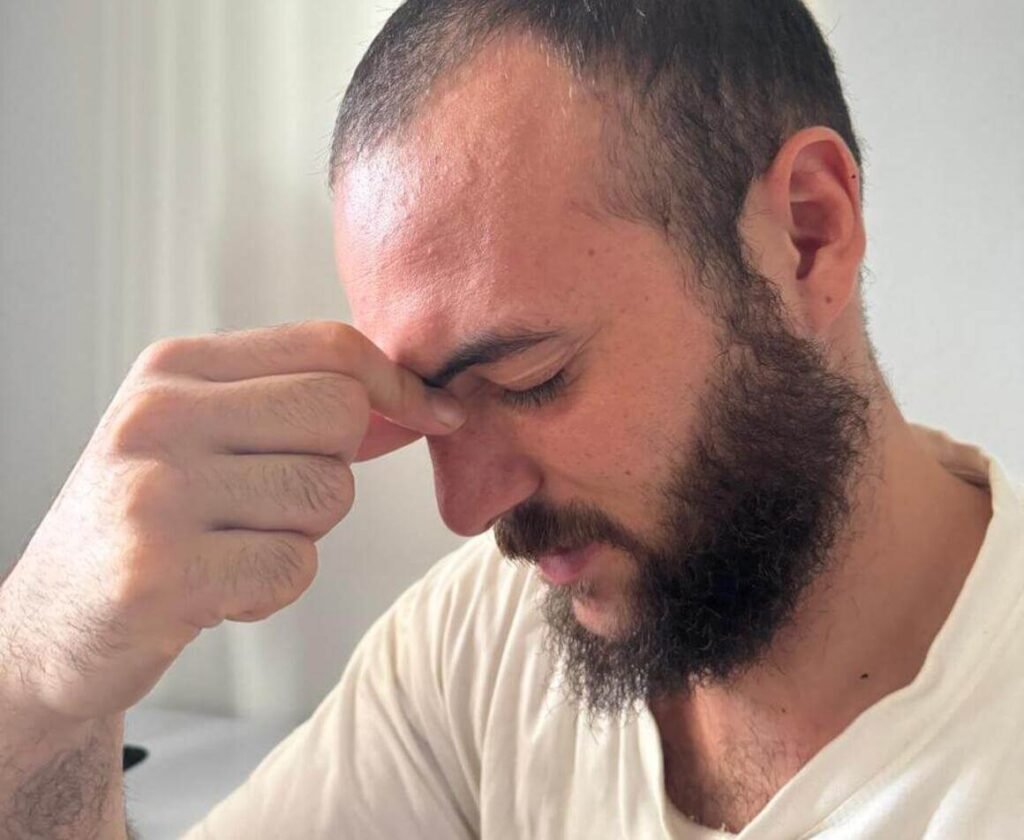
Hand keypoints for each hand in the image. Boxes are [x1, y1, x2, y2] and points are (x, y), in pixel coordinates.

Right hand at [0, 321, 463, 721]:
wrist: (56, 621)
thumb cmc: (152, 521)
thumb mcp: (207, 436)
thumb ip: (299, 408)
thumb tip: (416, 402)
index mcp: (175, 368)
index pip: (327, 345)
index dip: (399, 383)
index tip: (434, 414)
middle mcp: (160, 415)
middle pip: (340, 411)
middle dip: (337, 465)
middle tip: (275, 501)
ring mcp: (155, 491)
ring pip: (326, 492)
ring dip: (302, 533)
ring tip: (234, 545)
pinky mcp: (159, 572)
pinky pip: (293, 565)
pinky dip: (273, 588)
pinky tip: (219, 589)